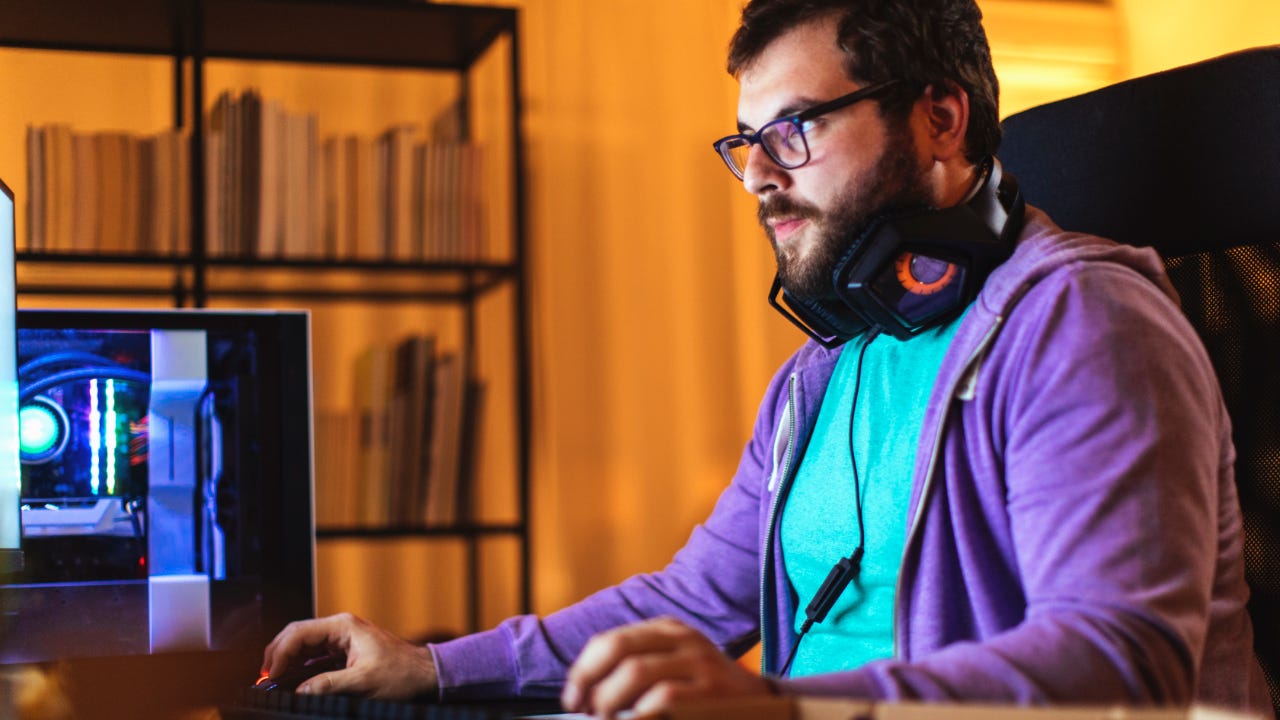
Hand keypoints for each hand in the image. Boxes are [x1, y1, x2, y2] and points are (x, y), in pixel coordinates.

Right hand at [262, 612, 437, 699]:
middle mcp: (340, 629)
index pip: (299, 632)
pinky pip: (314, 656)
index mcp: (343, 627)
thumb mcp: (364, 682)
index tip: (271, 675)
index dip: (280, 653)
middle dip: (278, 654)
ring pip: (303, 645)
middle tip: (266, 678)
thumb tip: (300, 691)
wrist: (426, 675)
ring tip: (274, 680)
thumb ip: (329, 684)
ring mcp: (342, 639)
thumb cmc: (402, 674)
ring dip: (287, 661)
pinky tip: (292, 681)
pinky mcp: (344, 652)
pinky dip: (300, 667)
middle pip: (296, 635)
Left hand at [561, 617, 773, 717]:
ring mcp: (700, 663)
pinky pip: (662, 699)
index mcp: (669, 630)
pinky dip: (639, 714)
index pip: (610, 641)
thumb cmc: (708, 693)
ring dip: (609, 701)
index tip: (572, 697)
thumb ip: (639, 666)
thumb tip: (585, 692)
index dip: (583, 670)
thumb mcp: (676, 666)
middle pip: (617, 648)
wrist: (764, 707)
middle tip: (582, 709)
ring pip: (634, 672)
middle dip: (589, 681)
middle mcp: (684, 639)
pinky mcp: (712, 691)